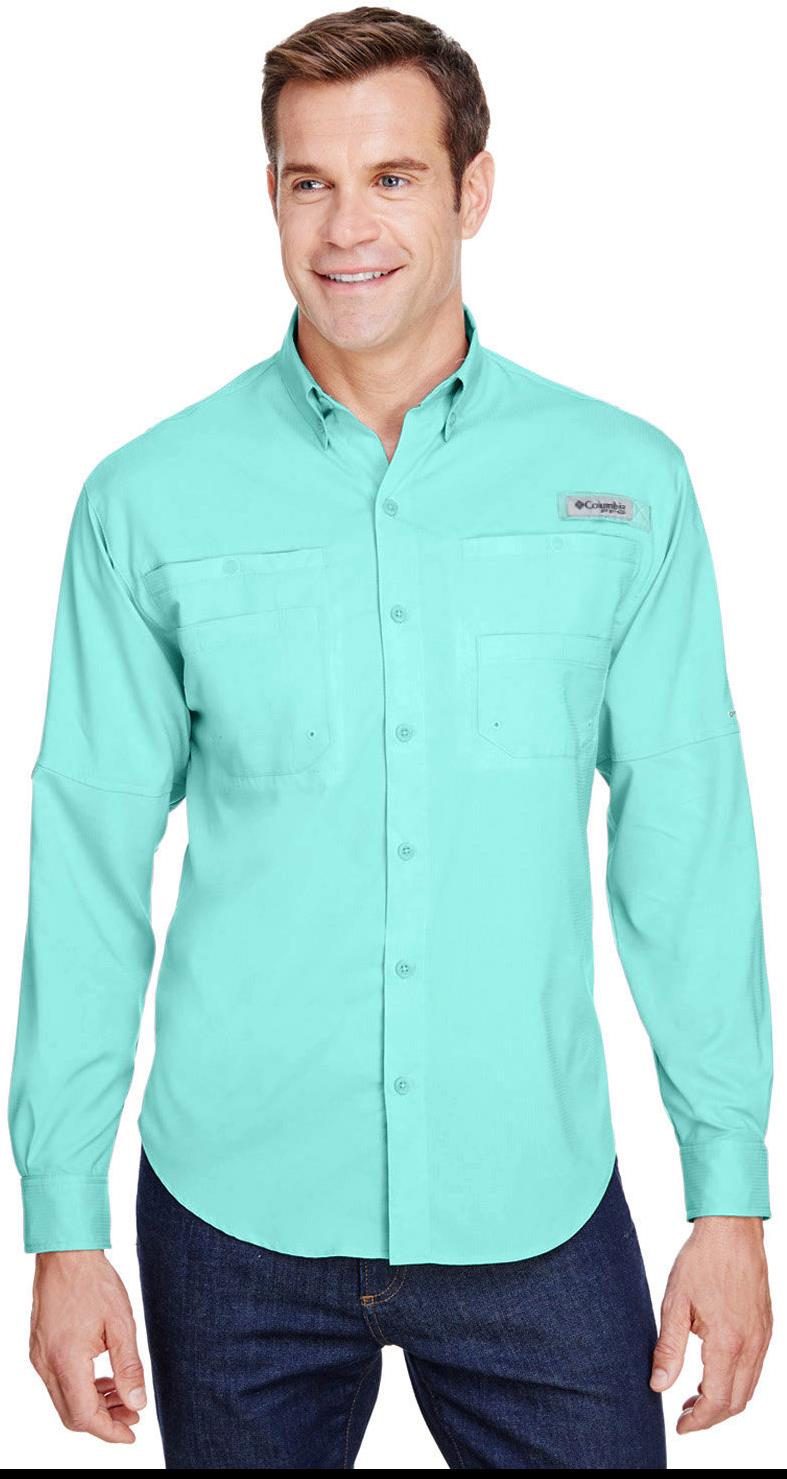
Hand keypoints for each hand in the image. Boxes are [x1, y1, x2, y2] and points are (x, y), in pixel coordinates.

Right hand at [28, 1250, 146, 1443]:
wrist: (66, 1253)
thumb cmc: (94, 1282)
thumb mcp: (121, 1324)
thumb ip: (129, 1367)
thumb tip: (138, 1403)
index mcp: (66, 1360)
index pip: (85, 1416)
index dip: (110, 1431)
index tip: (131, 1434)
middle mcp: (46, 1364)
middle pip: (72, 1415)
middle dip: (104, 1421)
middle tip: (133, 1415)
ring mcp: (39, 1357)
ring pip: (64, 1400)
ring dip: (94, 1405)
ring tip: (124, 1397)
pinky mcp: (40, 1348)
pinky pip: (59, 1382)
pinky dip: (81, 1388)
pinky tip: (104, 1379)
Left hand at [649, 1216, 771, 1431]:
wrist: (732, 1230)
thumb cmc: (701, 1261)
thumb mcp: (675, 1303)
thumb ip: (669, 1349)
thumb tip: (658, 1386)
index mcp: (728, 1342)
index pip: (717, 1400)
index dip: (698, 1420)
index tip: (680, 1426)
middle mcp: (752, 1345)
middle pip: (737, 1402)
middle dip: (711, 1416)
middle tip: (684, 1415)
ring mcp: (763, 1337)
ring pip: (749, 1387)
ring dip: (724, 1401)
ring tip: (695, 1397)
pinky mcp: (765, 1327)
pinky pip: (755, 1368)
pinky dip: (736, 1381)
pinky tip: (714, 1373)